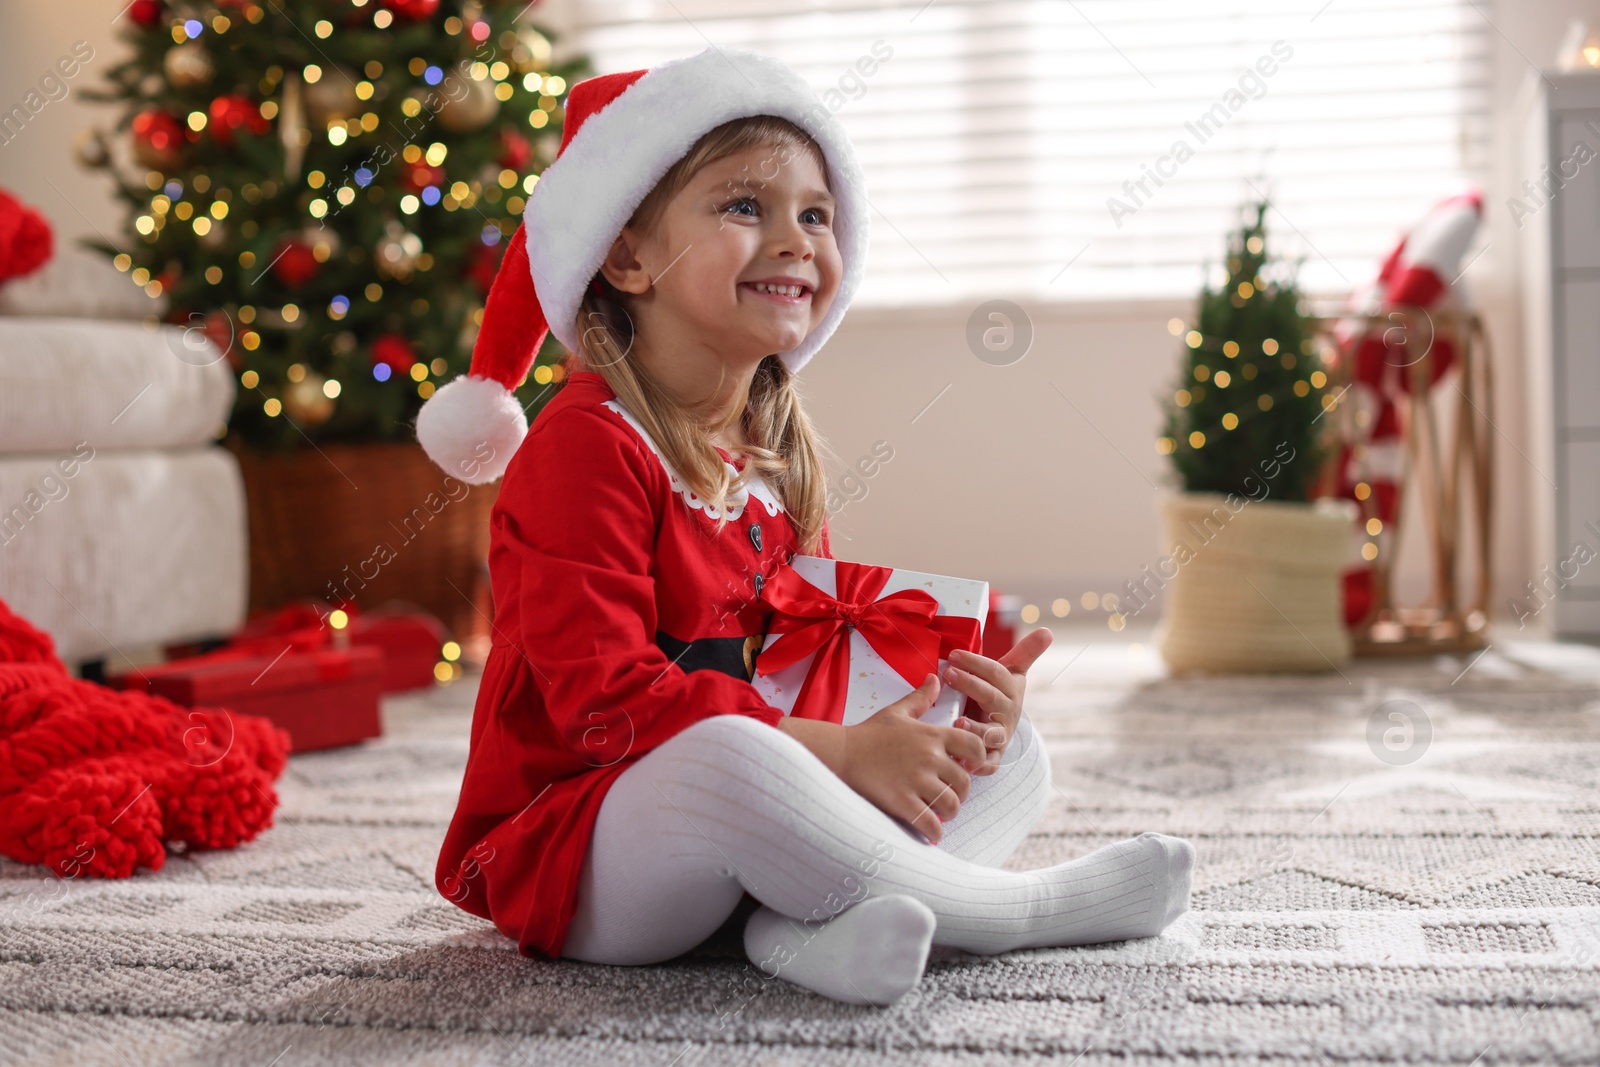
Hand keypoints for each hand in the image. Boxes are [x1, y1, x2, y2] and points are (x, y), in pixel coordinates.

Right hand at [839, 673, 987, 844]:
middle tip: (949, 796)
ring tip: (939, 813)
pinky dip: (934, 832)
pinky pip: (931, 824)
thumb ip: (920, 698)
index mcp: (932, 735)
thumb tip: (935, 679)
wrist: (840, 753)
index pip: (975, 746)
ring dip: (948, 812)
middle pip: (965, 781)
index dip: (977, 760)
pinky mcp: (902, 802)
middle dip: (960, 793)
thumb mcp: (896, 712)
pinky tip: (929, 831)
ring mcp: (916, 780)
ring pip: (952, 804)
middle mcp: (929, 757)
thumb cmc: (868, 734)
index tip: (967, 767)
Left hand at [943, 626, 1053, 774]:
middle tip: (948, 674)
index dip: (975, 663)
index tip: (954, 654)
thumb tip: (1049, 631)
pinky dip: (980, 765)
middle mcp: (1008, 712)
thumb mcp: (1011, 673)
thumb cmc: (998, 695)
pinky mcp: (994, 756)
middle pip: (991, 698)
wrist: (1001, 729)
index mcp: (1011, 689)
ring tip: (959, 722)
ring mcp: (1001, 735)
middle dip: (970, 684)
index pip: (996, 673)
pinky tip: (966, 763)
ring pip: (992, 733)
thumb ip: (1026, 653)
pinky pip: (989, 763)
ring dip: (976, 729)